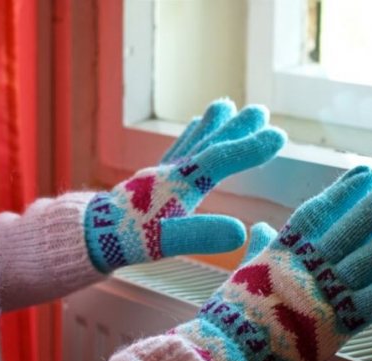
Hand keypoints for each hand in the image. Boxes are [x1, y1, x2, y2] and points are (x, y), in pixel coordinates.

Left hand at [84, 99, 285, 271]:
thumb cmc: (129, 238)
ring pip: (193, 142)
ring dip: (212, 126)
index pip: (221, 159)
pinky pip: (178, 150)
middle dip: (237, 129)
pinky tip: (194, 131)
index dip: (250, 147)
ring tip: (225, 106)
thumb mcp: (166, 242)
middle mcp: (173, 172)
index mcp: (181, 184)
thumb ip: (200, 235)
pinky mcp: (153, 178)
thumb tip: (240, 231)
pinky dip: (191, 137)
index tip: (279, 135)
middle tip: (260, 111)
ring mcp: (162, 172)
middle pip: (210, 144)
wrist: (92, 233)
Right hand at [175, 166, 371, 360]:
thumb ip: (261, 247)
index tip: (366, 172)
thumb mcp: (244, 271)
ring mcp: (325, 294)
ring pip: (371, 258)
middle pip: (351, 229)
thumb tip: (261, 227)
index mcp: (282, 251)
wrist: (227, 354)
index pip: (317, 213)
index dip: (343, 191)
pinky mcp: (341, 323)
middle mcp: (307, 267)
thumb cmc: (232, 314)